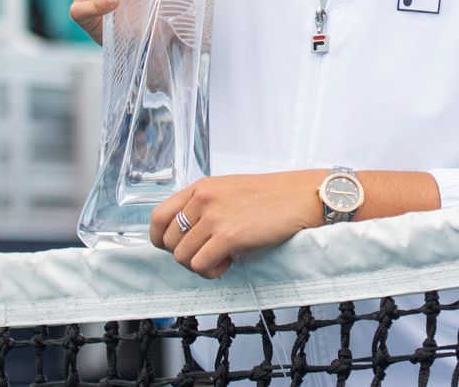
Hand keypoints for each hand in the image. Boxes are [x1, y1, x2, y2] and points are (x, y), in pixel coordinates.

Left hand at [150, 172, 324, 278]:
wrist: (300, 197)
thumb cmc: (270, 196)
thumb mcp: (229, 191)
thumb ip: (205, 206)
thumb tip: (187, 234)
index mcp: (200, 187)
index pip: (158, 216)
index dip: (161, 239)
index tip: (174, 247)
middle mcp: (202, 199)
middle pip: (169, 241)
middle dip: (185, 255)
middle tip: (207, 254)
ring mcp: (214, 217)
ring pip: (183, 257)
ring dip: (200, 265)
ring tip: (222, 258)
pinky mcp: (228, 235)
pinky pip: (201, 265)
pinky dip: (212, 271)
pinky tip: (229, 262)